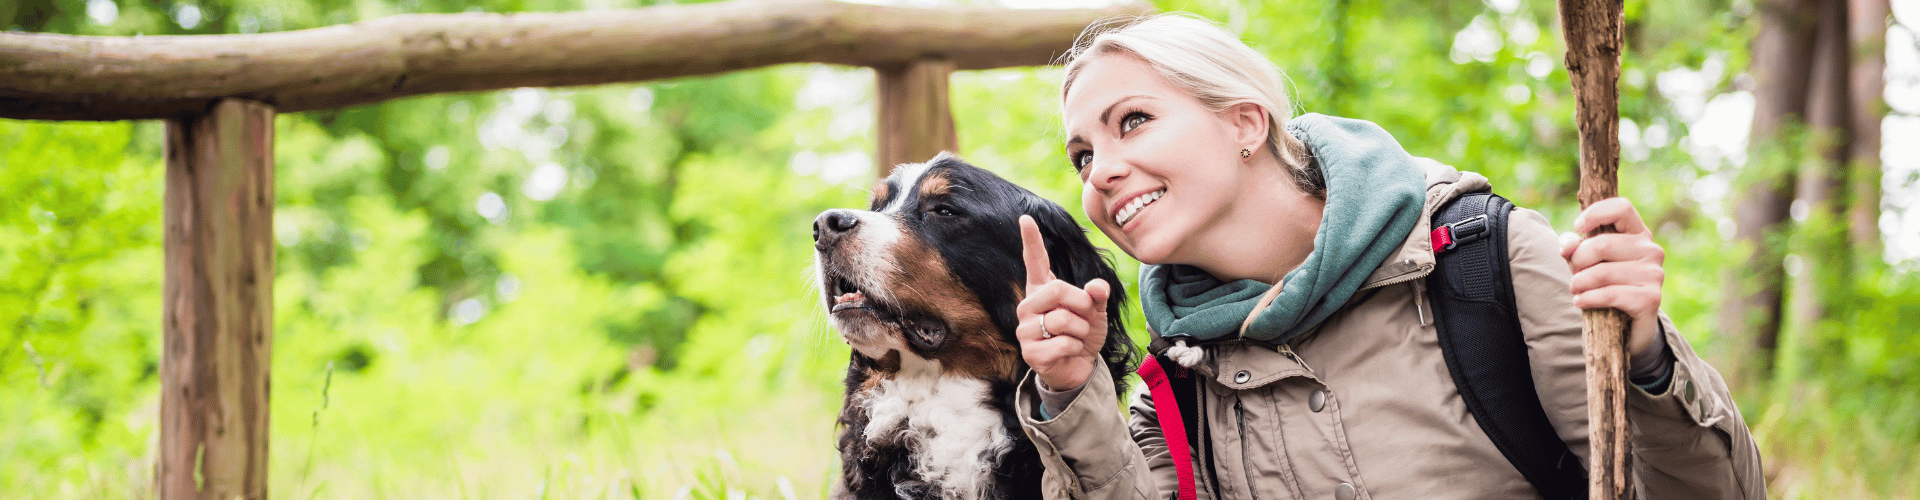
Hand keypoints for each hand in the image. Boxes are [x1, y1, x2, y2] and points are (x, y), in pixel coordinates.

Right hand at [1016, 215, 1109, 391]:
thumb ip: (1097, 295)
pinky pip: (1063, 343)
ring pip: (1062, 320)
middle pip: (1057, 290)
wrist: (1078, 367)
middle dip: (1082, 304)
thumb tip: (1097, 287)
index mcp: (1042, 291)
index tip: (1026, 218)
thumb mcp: (1095, 311)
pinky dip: (1076, 348)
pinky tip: (1069, 352)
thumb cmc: (1082, 333)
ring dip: (1082, 330)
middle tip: (1086, 317)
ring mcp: (1025, 330)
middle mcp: (1028, 307)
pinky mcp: (1030, 353)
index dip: (1032, 240)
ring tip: (1077, 337)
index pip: (1035, 262)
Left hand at [1560, 197, 1665, 360]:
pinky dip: (1587, 299)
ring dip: (1579, 283)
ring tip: (1576, 290)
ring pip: (1602, 272)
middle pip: (1602, 244)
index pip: (1621, 207)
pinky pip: (1609, 294)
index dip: (1595, 214)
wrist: (1628, 326)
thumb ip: (1574, 247)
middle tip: (1574, 275)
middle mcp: (1651, 250)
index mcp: (1637, 233)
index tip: (1578, 227)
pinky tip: (1580, 302)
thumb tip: (1568, 246)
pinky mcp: (1650, 299)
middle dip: (1577, 261)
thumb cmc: (1605, 284)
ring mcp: (1654, 274)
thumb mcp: (1587, 262)